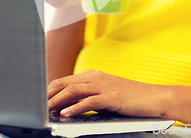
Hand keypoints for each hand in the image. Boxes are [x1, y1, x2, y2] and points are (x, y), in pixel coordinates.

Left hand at [48, 70, 169, 117]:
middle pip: (65, 82)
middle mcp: (95, 77)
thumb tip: (67, 107)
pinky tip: (66, 115)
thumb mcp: (104, 96)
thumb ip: (87, 98)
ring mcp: (103, 85)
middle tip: (37, 106)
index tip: (39, 101)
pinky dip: (75, 108)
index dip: (49, 90)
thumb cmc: (129, 99)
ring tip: (47, 111)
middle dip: (48, 95)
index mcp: (93, 75)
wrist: (153, 98)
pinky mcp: (110, 96)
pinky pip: (88, 101)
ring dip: (57, 101)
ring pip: (73, 90)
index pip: (65, 80)